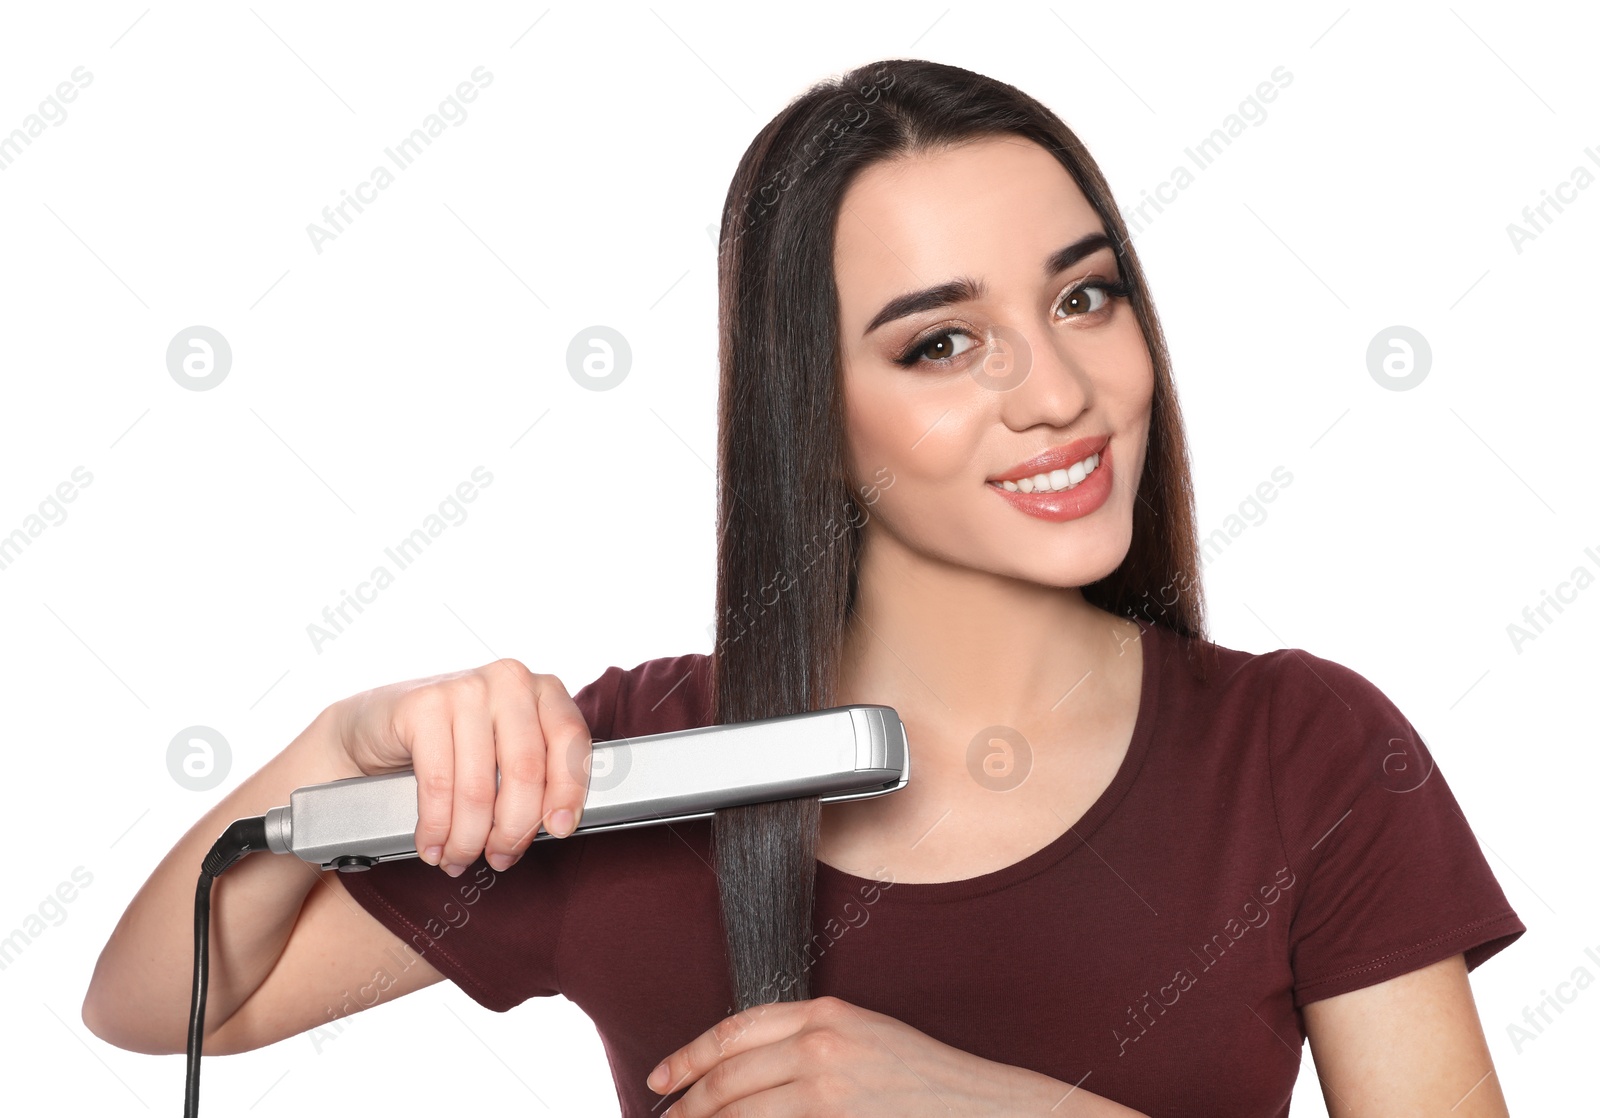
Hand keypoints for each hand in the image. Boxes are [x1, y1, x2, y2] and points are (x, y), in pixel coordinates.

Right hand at [328, 659, 592, 876]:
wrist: (378, 725)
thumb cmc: (455, 744)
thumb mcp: (506, 749)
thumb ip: (538, 774)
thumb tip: (554, 826)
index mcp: (543, 689)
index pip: (570, 739)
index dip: (568, 790)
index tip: (558, 830)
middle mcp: (509, 681)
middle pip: (526, 770)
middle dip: (513, 828)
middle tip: (501, 857)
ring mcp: (465, 689)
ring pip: (479, 787)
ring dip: (469, 837)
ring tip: (460, 857)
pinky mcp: (423, 706)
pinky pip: (438, 785)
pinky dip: (436, 827)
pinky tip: (433, 845)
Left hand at [646, 995, 1047, 1115]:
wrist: (982, 1108)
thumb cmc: (926, 1081)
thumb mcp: (864, 1037)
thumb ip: (806, 1042)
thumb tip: (744, 1070)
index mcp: (827, 1014)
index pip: (735, 1030)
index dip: (688, 1055)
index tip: (662, 1077)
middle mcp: (821, 1048)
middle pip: (727, 1078)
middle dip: (687, 1105)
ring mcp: (826, 1094)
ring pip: (740, 1115)